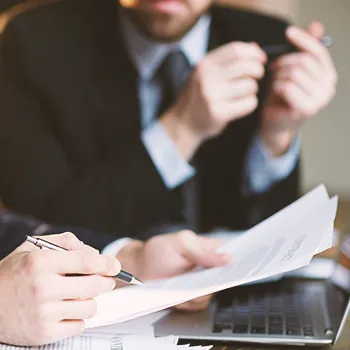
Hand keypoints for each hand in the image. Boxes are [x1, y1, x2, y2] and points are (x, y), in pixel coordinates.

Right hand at [0, 232, 120, 345]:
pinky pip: (79, 325)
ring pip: (90, 307)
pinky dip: (78, 317)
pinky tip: (66, 310)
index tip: (115, 266)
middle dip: (105, 282)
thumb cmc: (14, 274)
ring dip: (89, 301)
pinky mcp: (44, 333)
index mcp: (41, 263)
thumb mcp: (34, 247)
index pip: (87, 262)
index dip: (107, 264)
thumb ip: (67, 242)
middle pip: (94, 286)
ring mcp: (43, 313)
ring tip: (77, 296)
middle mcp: (42, 288)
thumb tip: (95, 253)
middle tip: (104, 280)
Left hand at [116, 230, 230, 310]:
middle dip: (216, 281)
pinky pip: (199, 303)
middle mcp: (207, 267)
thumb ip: (203, 251)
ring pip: (212, 293)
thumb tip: (227, 257)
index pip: (231, 254)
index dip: (240, 261)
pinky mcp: (192, 297)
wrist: (139, 271)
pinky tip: (177, 294)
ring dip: (197, 292)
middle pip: (225, 277)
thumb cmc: (158, 251)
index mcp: (208, 248)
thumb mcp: (180, 243)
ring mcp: (200, 283)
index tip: (243, 267)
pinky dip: (188, 301)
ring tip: (181, 284)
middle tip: (200, 279)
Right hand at [160, 42, 265, 158]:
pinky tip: (240, 105)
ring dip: (252, 90)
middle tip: (256, 77)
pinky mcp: (219, 113)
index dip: (254, 53)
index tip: (261, 59)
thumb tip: (255, 47)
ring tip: (242, 94)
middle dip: (257, 71)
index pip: (236, 50)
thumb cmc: (199, 96)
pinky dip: (249, 104)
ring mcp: (212, 96)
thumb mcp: (206, 72)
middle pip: (246, 66)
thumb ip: (227, 60)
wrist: (184, 122)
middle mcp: (207, 78)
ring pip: (250, 86)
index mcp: (204, 64)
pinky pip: (249, 103)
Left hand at [260, 22, 336, 155]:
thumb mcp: (290, 70)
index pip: (318, 51)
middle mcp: (329, 86)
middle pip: (304, 61)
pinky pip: (287, 86)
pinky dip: (276, 87)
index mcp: (328, 74)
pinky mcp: (307, 108)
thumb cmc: (281, 96)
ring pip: (294, 73)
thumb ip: (302, 50)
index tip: (288, 32)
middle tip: (272, 68)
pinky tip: (275, 93)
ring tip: (274, 82)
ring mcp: (320, 99)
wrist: (275, 123)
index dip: (303, 40)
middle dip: (283, 62)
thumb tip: (316, 25)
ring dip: (278, 75)